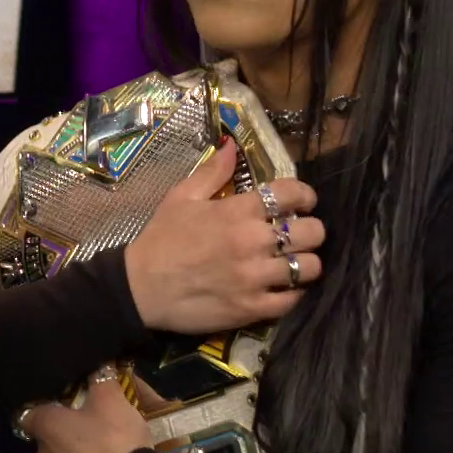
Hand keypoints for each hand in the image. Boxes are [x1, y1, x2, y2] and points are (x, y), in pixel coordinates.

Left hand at [24, 377, 154, 452]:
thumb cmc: (114, 438)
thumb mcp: (112, 399)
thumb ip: (101, 378)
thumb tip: (99, 365)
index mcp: (45, 427)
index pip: (29, 412)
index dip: (44, 405)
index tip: (62, 401)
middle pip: (47, 436)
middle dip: (64, 429)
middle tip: (88, 420)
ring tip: (100, 446)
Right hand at [123, 138, 325, 334]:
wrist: (140, 288)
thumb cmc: (161, 239)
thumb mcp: (181, 197)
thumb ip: (212, 171)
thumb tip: (232, 145)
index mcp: (238, 210)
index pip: (292, 194)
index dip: (305, 196)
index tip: (303, 202)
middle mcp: (253, 241)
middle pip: (312, 232)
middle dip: (311, 230)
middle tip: (299, 235)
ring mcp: (255, 277)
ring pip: (309, 267)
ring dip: (306, 263)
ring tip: (295, 262)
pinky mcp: (252, 307)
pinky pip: (293, 299)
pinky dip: (294, 293)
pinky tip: (283, 287)